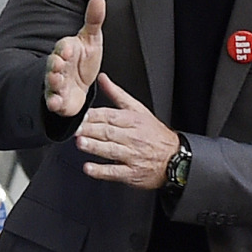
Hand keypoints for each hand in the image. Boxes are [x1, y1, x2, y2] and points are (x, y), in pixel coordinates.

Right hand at [45, 0, 104, 116]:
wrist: (80, 85)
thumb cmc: (83, 61)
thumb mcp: (92, 40)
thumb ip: (94, 20)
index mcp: (66, 50)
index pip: (63, 47)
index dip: (65, 48)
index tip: (69, 49)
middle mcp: (58, 66)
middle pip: (53, 64)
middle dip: (55, 64)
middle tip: (59, 64)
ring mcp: (57, 83)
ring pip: (51, 82)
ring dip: (53, 81)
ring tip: (56, 81)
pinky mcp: (59, 100)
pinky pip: (53, 101)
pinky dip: (53, 102)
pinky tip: (55, 102)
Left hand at [76, 73, 179, 189]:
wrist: (175, 159)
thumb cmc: (154, 133)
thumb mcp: (138, 109)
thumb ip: (117, 94)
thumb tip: (102, 78)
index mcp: (133, 120)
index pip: (111, 116)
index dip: (94, 115)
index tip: (81, 115)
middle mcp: (132, 138)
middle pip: (109, 132)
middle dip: (91, 130)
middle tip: (76, 129)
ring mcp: (132, 156)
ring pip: (111, 150)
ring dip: (95, 147)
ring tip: (81, 143)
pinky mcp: (131, 173)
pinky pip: (115, 172)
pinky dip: (101, 171)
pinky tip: (89, 168)